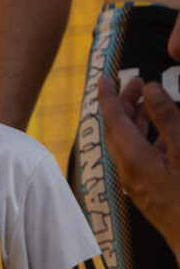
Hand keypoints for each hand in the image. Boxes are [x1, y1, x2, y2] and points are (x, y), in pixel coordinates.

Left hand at [100, 74, 179, 255]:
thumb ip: (167, 119)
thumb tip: (150, 89)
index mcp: (133, 159)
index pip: (113, 120)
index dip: (108, 96)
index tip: (102, 77)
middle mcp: (128, 171)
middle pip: (117, 130)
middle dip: (123, 104)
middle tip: (136, 82)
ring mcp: (136, 183)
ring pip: (128, 144)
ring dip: (136, 120)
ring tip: (148, 101)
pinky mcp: (147, 190)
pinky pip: (139, 157)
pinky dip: (147, 138)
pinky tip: (161, 133)